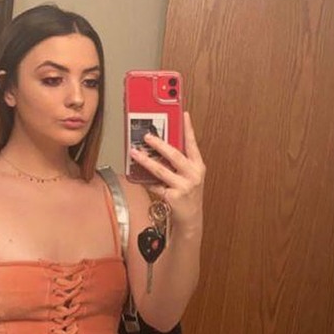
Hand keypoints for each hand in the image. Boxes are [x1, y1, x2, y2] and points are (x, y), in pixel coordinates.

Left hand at [130, 112, 204, 229]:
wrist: (190, 218)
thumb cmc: (188, 194)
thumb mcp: (189, 176)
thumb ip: (179, 162)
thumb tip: (159, 146)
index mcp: (198, 166)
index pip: (193, 144)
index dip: (188, 129)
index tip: (184, 114)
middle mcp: (193, 175)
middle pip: (174, 155)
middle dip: (159, 144)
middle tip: (147, 136)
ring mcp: (184, 186)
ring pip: (161, 170)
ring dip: (146, 160)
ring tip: (135, 153)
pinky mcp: (174, 197)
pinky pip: (155, 185)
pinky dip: (146, 180)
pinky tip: (138, 176)